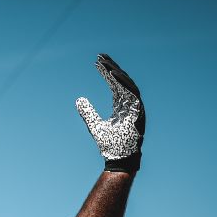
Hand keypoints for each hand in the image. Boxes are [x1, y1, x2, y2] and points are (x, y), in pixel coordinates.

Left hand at [75, 53, 144, 172]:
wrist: (119, 159)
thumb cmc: (109, 145)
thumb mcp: (94, 125)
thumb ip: (88, 112)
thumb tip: (78, 99)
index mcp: (121, 105)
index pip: (115, 84)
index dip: (106, 72)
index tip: (97, 62)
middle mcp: (129, 104)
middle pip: (121, 80)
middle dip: (111, 67)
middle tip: (100, 56)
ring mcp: (135, 107)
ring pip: (127, 83)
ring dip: (116, 72)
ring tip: (105, 63)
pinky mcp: (138, 111)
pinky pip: (132, 92)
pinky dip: (123, 82)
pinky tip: (112, 74)